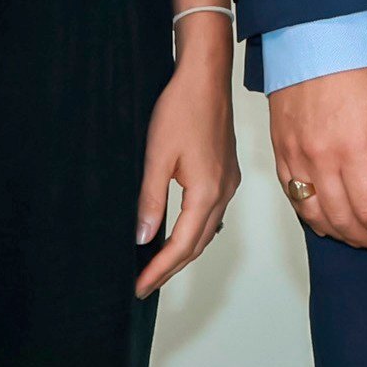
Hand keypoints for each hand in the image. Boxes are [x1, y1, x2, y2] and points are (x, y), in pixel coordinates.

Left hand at [130, 31, 242, 294]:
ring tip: (157, 266)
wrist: (206, 78)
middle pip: (197, 245)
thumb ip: (151, 200)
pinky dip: (194, 232)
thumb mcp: (156, 157)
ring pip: (206, 232)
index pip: (180, 245)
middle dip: (170, 268)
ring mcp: (228, 184)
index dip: (158, 269)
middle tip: (144, 285)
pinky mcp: (226, 174)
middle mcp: (223, 193)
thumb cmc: (181, 110)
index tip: (139, 287)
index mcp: (206, 193)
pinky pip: (212, 215)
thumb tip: (143, 238)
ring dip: (183, 252)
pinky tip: (179, 233)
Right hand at [268, 61, 366, 254]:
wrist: (313, 39)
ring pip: (315, 214)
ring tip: (360, 238)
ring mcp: (295, 157)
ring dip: (339, 233)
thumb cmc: (355, 68)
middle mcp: (318, 159)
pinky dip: (311, 216)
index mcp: (351, 149)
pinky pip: (293, 197)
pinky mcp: (280, 152)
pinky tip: (327, 221)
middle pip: (343, 218)